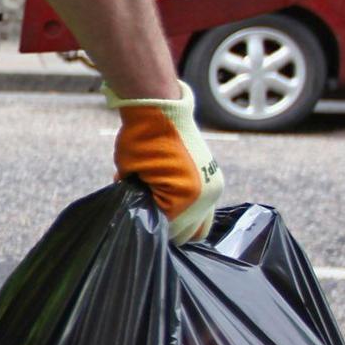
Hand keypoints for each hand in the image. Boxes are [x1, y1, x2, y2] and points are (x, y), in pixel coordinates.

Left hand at [107, 81, 222, 244]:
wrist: (160, 110)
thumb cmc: (141, 142)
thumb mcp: (129, 177)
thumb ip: (140, 202)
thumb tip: (141, 212)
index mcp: (184, 198)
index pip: (166, 230)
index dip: (149, 224)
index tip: (139, 212)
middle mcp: (205, 196)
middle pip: (186, 234)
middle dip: (166, 225)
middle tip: (149, 211)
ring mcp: (213, 188)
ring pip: (199, 224)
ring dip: (181, 220)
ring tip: (161, 204)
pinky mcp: (215, 179)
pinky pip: (205, 208)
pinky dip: (190, 208)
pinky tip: (172, 195)